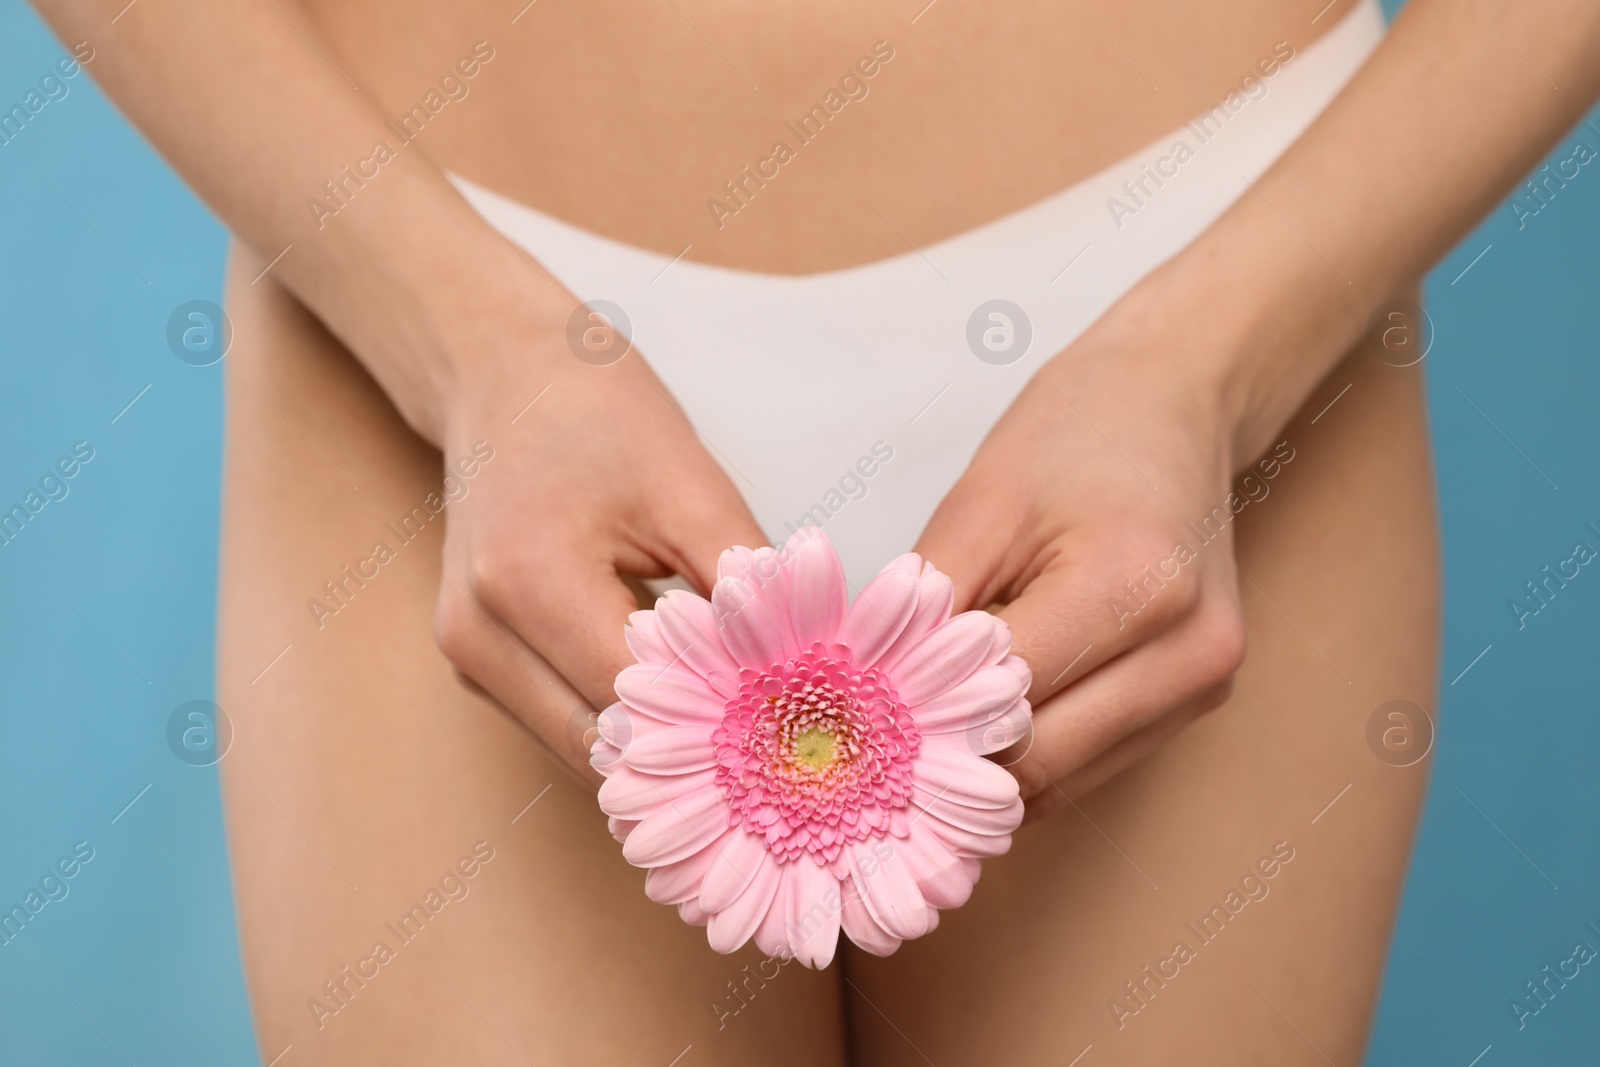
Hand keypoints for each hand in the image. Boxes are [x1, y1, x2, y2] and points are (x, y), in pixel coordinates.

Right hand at [430, 300, 766, 785]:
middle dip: (691, 751)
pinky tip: (686, 695)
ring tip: (739, 722)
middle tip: (779, 750)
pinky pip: (564, 720)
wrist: (500, 373)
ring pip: (582, 747)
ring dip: (657, 743)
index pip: (639, 700)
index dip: (722, 719)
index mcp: (525, 582)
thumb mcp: (687, 481)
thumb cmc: (594, 410)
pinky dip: (626, 719)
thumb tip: (801, 668)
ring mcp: (470, 657)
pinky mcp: (480, 662)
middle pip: (603, 747)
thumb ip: (743, 583)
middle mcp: (480, 637)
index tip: (798, 728)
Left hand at [916, 276, 1266, 819]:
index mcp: (1137, 589)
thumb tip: (870, 697)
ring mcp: (1202, 686)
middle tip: (873, 743)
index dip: (920, 722)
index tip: (853, 723)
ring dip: (988, 768)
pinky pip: (1089, 765)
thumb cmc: (1077, 432)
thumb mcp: (981, 503)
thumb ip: (928, 608)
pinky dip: (1029, 755)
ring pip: (1063, 783)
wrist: (1174, 402)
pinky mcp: (1197, 699)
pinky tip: (982, 719)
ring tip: (924, 729)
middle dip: (950, 759)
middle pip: (1038, 766)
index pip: (1004, 706)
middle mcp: (1188, 655)